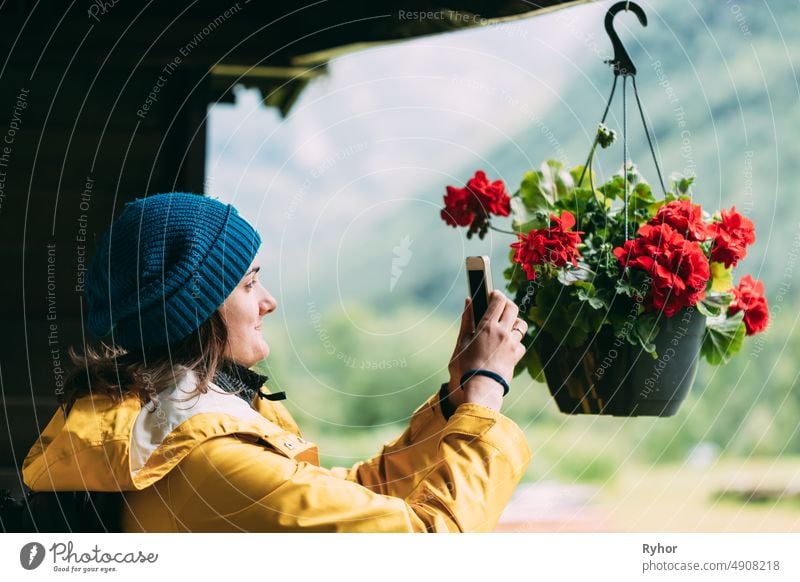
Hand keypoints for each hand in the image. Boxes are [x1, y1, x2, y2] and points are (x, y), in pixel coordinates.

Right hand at [446, 290, 527, 410]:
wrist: (481, 388)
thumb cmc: (465, 366)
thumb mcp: (462, 341)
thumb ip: (467, 319)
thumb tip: (468, 301)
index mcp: (487, 326)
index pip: (498, 300)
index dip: (496, 294)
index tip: (492, 294)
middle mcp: (503, 332)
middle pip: (513, 308)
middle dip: (507, 304)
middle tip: (499, 307)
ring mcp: (512, 344)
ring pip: (521, 325)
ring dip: (514, 322)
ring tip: (505, 327)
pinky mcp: (517, 356)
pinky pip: (521, 343)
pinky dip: (515, 342)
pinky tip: (506, 346)